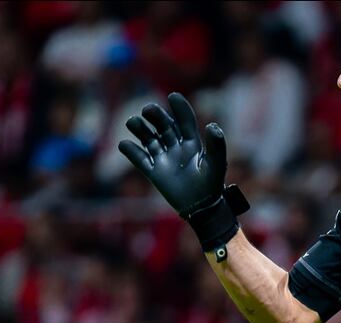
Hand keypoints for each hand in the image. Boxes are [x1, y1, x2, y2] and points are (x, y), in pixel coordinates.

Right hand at [119, 92, 224, 217]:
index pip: (185, 121)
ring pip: (149, 139)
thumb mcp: (216, 164)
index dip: (180, 109)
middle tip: (147, 110)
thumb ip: (216, 146)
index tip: (173, 96)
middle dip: (156, 116)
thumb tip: (212, 125)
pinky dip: (131, 152)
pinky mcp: (154, 172)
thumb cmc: (211, 186)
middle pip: (163, 126)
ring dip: (140, 129)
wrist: (201, 208)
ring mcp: (164, 159)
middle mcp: (176, 147)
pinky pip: (140, 159)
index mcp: (192, 143)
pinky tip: (124, 144)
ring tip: (132, 122)